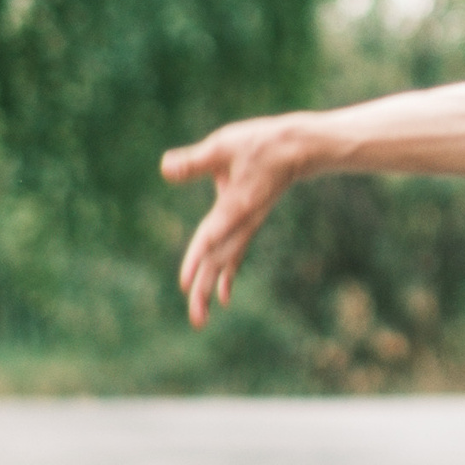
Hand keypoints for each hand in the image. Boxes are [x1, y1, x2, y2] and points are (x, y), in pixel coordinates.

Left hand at [160, 115, 308, 327]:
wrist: (299, 148)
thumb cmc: (261, 143)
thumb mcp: (224, 146)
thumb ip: (195, 161)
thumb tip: (165, 168)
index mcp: (235, 207)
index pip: (211, 237)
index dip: (197, 258)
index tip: (185, 284)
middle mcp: (242, 223)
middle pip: (219, 261)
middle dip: (205, 289)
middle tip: (196, 320)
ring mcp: (247, 226)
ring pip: (226, 263)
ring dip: (212, 288)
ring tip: (200, 318)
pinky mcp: (249, 222)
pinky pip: (235, 255)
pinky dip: (227, 275)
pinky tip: (222, 295)